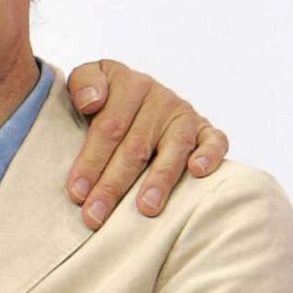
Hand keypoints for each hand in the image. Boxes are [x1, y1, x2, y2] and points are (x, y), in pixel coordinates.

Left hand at [65, 60, 228, 228]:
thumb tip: (91, 102)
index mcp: (128, 85)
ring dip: (159, 181)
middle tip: (96, 216)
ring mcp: (184, 115)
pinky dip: (210, 156)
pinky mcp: (206, 129)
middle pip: (135, 147)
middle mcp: (159, 99)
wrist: (137, 91)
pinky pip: (215, 142)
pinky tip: (197, 173)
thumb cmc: (104, 96)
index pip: (108, 128)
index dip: (91, 162)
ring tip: (145, 209)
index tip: (76, 193)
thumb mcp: (87, 77)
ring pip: (173, 150)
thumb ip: (83, 82)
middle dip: (113, 185)